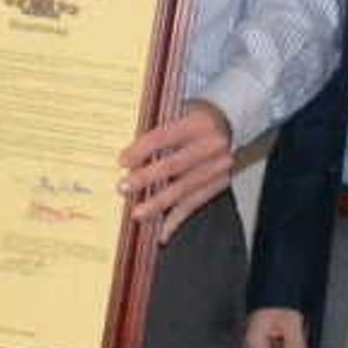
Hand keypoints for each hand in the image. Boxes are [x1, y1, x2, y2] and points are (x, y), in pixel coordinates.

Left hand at [116, 100, 236, 238]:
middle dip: (146, 178)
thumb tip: (124, 157)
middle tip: (123, 188)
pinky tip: (162, 232)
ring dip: (158, 204)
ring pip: (184, 189)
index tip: (122, 161)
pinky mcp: (219, 184)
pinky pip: (194, 204)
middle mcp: (211, 145)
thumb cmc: (191, 120)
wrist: (225, 123)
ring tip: (138, 214)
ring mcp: (218, 167)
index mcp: (197, 123)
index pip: (163, 137)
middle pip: (174, 165)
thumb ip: (154, 130)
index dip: (141, 150)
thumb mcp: (175, 114)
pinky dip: (176, 220)